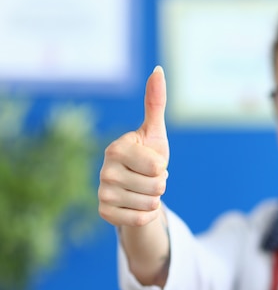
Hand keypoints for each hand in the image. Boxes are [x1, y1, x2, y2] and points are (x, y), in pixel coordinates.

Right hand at [98, 66, 169, 227]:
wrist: (138, 189)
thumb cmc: (149, 157)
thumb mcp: (156, 133)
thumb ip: (155, 102)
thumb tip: (158, 69)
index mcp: (116, 148)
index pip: (157, 167)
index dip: (162, 167)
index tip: (152, 162)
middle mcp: (104, 169)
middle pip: (156, 186)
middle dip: (161, 185)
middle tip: (149, 179)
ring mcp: (102, 192)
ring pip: (150, 204)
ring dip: (154, 200)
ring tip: (144, 190)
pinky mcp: (104, 213)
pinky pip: (140, 219)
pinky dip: (147, 215)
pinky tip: (137, 206)